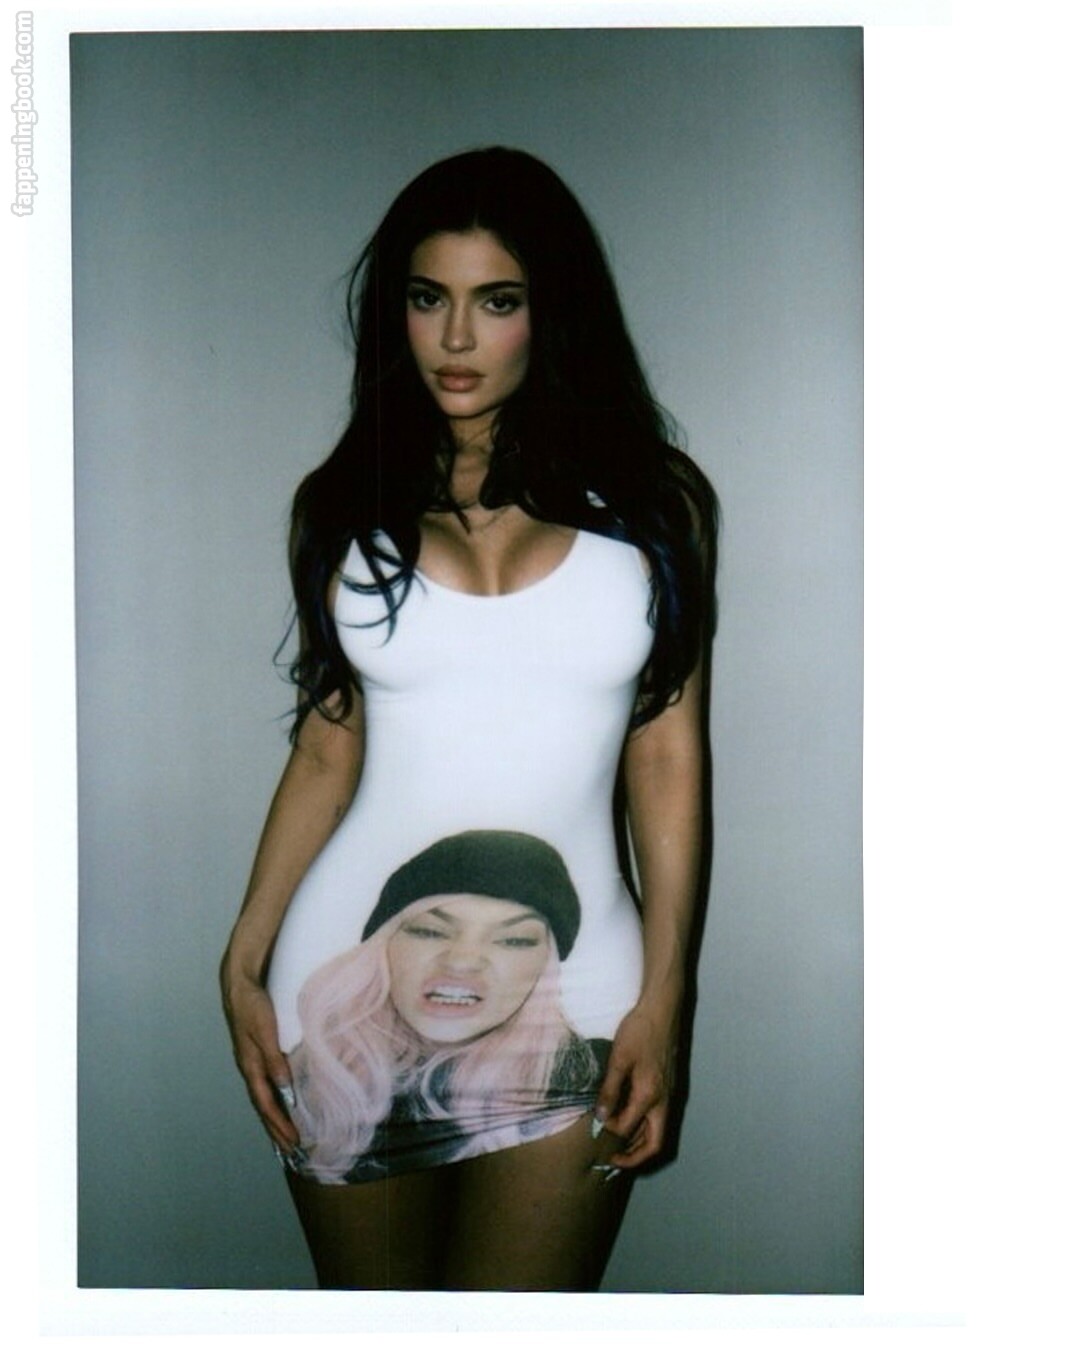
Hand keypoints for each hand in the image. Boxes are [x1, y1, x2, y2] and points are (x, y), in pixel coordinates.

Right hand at [220, 963, 300, 1151]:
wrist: (240, 984)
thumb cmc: (252, 1005)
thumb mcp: (264, 1031)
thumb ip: (273, 1058)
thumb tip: (284, 1088)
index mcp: (250, 1066)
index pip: (266, 1103)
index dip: (279, 1124)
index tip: (293, 1142)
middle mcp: (250, 1068)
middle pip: (264, 1106)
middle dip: (276, 1129)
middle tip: (292, 1150)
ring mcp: (252, 1062)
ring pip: (265, 1097)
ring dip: (275, 1118)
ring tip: (286, 1136)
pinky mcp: (258, 1053)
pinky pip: (267, 1084)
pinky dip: (275, 1099)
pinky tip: (283, 1103)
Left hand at [593, 1002, 678, 1169]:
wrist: (662, 1009)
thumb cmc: (640, 1030)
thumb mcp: (619, 1059)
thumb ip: (610, 1090)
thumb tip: (599, 1117)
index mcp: (650, 1096)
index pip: (628, 1127)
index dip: (609, 1129)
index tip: (594, 1122)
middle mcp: (664, 1100)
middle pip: (655, 1143)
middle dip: (635, 1157)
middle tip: (614, 1160)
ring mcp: (670, 1094)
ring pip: (659, 1131)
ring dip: (640, 1142)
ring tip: (620, 1144)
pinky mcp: (670, 1086)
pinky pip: (659, 1117)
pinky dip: (645, 1126)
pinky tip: (630, 1117)